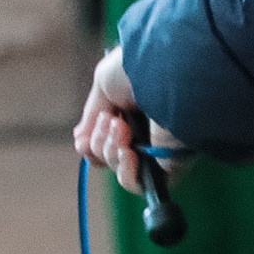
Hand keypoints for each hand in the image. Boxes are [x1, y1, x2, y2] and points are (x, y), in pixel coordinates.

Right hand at [74, 47, 183, 198]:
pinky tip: (129, 153)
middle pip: (109, 155)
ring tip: (122, 129)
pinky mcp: (172, 166)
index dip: (92, 143)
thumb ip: (92, 115)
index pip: (107, 139)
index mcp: (136, 110)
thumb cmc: (138, 69)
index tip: (83, 138)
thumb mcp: (104, 85)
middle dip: (101, 141)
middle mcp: (149, 130)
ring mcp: (161, 149)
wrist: (164, 72)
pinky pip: (139, 184)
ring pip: (120, 168)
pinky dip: (126, 172)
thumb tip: (81, 142)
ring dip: (110, 151)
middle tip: (114, 121)